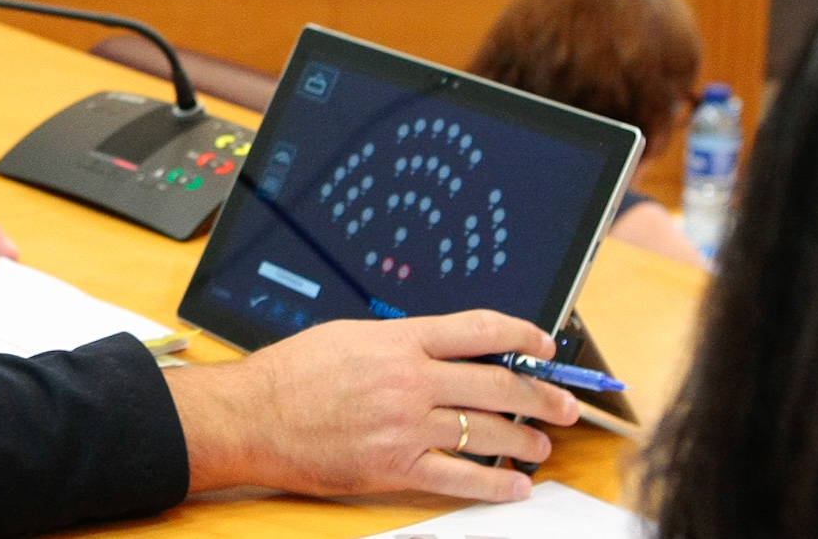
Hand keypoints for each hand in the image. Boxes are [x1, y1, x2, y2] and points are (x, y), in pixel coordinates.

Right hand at [164, 311, 579, 502]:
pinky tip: (514, 486)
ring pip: (486, 432)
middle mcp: (408, 380)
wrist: (252, 415)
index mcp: (398, 340)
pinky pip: (459, 477)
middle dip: (540, 395)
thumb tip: (444, 348)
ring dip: (524, 441)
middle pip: (496, 384)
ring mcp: (405, 425)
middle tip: (564, 403)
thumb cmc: (292, 374)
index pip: (478, 331)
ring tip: (541, 446)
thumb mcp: (349, 335)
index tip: (544, 345)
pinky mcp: (395, 466)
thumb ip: (400, 341)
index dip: (522, 336)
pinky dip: (494, 484)